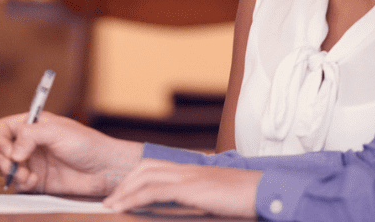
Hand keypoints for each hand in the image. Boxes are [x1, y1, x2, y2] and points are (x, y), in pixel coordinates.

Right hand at [0, 111, 142, 195]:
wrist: (104, 169)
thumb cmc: (87, 144)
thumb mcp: (57, 131)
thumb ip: (31, 136)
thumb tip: (13, 153)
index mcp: (33, 125)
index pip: (3, 128)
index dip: (1, 140)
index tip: (11, 151)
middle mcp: (30, 143)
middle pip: (0, 149)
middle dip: (3, 159)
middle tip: (15, 166)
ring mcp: (33, 162)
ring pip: (6, 168)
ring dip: (12, 174)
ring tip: (27, 176)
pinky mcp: (37, 181)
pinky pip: (18, 184)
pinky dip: (21, 184)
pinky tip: (34, 182)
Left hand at [104, 159, 261, 217]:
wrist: (265, 191)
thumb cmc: (245, 197)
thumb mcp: (216, 196)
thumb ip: (198, 197)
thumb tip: (186, 207)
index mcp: (192, 169)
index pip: (155, 167)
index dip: (135, 178)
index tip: (122, 193)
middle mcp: (187, 168)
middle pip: (145, 168)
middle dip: (124, 184)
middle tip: (110, 200)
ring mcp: (188, 176)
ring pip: (145, 177)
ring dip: (124, 192)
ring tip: (111, 206)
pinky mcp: (191, 188)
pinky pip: (155, 191)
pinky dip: (136, 198)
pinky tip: (125, 208)